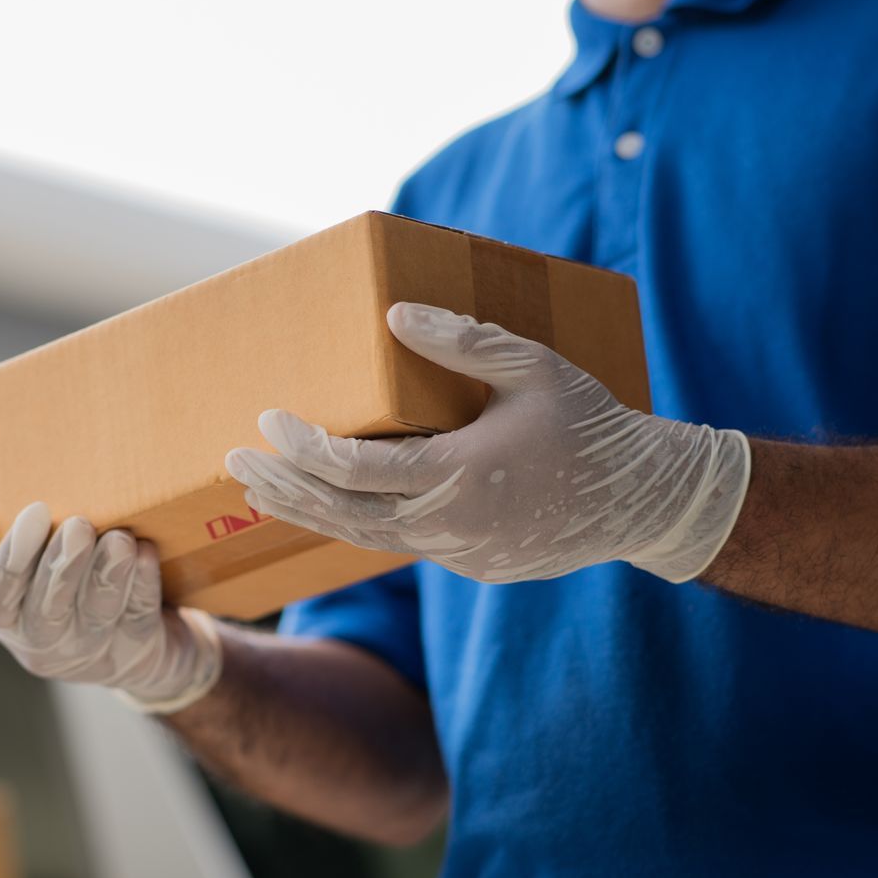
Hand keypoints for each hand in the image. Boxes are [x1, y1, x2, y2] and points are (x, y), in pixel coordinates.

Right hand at [0, 501, 223, 711]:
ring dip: (107, 573)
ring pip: (97, 614)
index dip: (13, 559)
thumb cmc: (71, 591)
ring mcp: (93, 652)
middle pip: (48, 609)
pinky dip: (143, 585)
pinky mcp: (137, 650)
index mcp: (9, 619)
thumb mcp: (31, 569)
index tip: (33, 513)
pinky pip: (139, 617)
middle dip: (62, 566)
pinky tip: (146, 553)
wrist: (138, 644)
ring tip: (119, 537)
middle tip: (79, 525)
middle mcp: (45, 643)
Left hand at [222, 302, 750, 584]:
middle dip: (282, 487)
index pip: (353, 469)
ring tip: (259, 488)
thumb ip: (462, 341)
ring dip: (308, 511)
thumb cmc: (589, 424)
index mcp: (457, 477)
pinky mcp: (469, 564)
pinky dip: (354, 522)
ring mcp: (457, 554)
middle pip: (341, 513)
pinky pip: (397, 543)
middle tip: (234, 461)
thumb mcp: (532, 367)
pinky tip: (326, 502)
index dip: (303, 445)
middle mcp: (448, 526)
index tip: (267, 416)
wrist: (643, 502)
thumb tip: (394, 313)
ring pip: (363, 537)